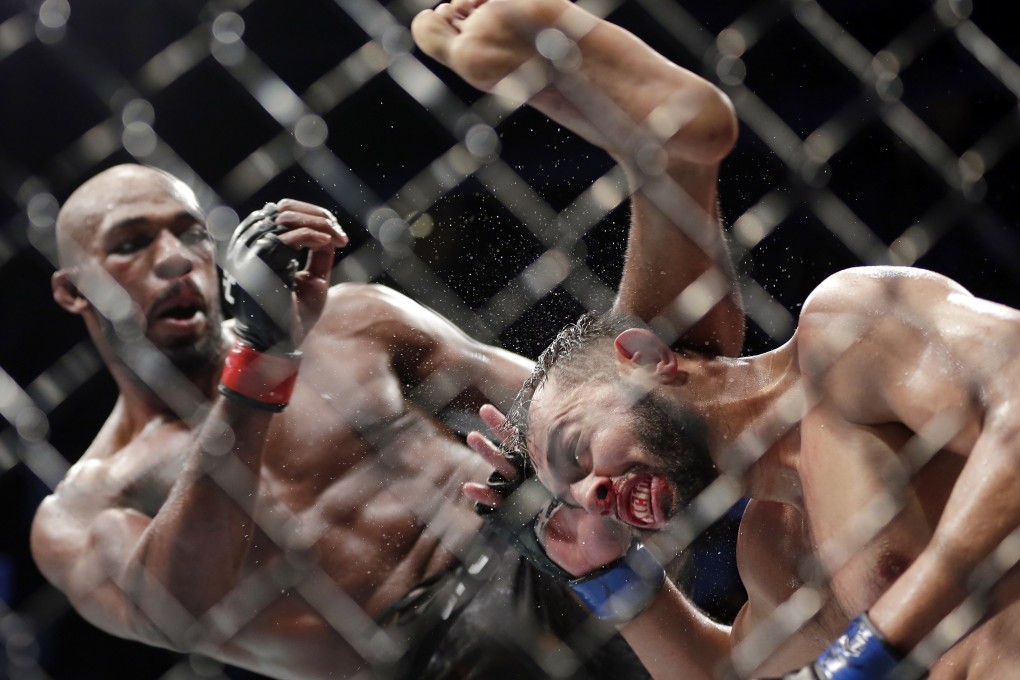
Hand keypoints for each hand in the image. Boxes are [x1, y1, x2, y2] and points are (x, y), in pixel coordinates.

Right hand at [221, 199, 346, 354]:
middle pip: (282, 210)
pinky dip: (312, 235)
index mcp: (256, 246)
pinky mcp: (257, 268)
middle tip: (339, 234)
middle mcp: (246, 247)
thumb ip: (319, 252)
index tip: (335, 232)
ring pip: (284, 220)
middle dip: (317, 216)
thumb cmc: (295, 313)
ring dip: (318, 225)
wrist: (281, 343)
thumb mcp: (313, 277)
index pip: (279, 211)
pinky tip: (329, 242)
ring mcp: (248, 256)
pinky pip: (285, 239)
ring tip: (337, 238)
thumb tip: (329, 227)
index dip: (310, 214)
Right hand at [465, 405, 629, 577]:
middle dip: (500, 430)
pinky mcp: (518, 519)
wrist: (596, 562)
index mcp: (563, 472)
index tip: (522, 404)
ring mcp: (528, 498)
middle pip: (518, 450)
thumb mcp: (607, 504)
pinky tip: (470, 488)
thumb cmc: (607, 530)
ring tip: (474, 438)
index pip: (543, 444)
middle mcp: (543, 480)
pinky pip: (498, 505)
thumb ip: (601, 493)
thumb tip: (602, 483)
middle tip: (485, 410)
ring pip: (504, 471)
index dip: (530, 425)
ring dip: (488, 455)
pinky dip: (484, 496)